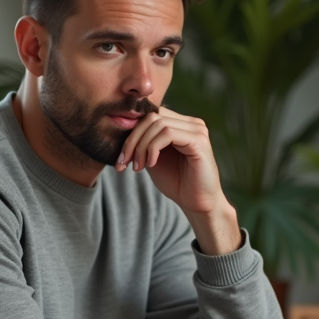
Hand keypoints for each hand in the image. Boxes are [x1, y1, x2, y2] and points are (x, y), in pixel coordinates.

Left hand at [116, 106, 239, 254]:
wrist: (197, 204)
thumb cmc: (177, 183)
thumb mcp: (152, 159)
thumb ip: (143, 143)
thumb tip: (120, 130)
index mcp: (180, 124)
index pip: (150, 115)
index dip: (130, 133)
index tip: (119, 158)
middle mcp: (190, 123)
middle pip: (151, 116)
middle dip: (132, 140)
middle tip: (123, 163)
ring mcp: (196, 130)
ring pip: (158, 124)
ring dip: (141, 146)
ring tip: (137, 167)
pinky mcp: (198, 140)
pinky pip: (168, 134)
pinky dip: (153, 148)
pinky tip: (151, 164)